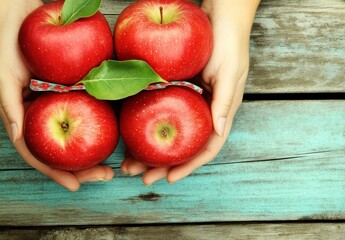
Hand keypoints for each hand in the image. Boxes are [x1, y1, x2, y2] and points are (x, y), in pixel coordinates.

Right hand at [0, 0, 113, 190]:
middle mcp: (46, 111)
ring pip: (81, 133)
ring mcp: (63, 101)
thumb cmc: (9, 39)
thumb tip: (21, 136)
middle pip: (64, 149)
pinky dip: (105, 121)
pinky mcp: (78, 86)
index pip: (39, 151)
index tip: (75, 186)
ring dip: (97, 150)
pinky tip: (120, 133)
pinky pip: (93, 106)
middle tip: (107, 176)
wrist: (25, 9)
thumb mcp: (5, 73)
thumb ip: (9, 103)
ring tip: (117, 165)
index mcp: (27, 114)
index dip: (55, 171)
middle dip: (83, 167)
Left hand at [121, 0, 259, 184]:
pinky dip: (146, 123)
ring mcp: (187, 100)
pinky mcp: (175, 88)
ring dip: (150, 149)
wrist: (218, 15)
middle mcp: (202, 111)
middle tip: (140, 176)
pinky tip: (130, 131)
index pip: (206, 147)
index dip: (189, 166)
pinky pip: (160, 110)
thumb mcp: (230, 72)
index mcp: (219, 112)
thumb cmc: (228, 43)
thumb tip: (218, 132)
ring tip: (129, 162)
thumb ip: (224, 102)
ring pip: (168, 132)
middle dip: (163, 164)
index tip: (168, 179)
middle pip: (183, 146)